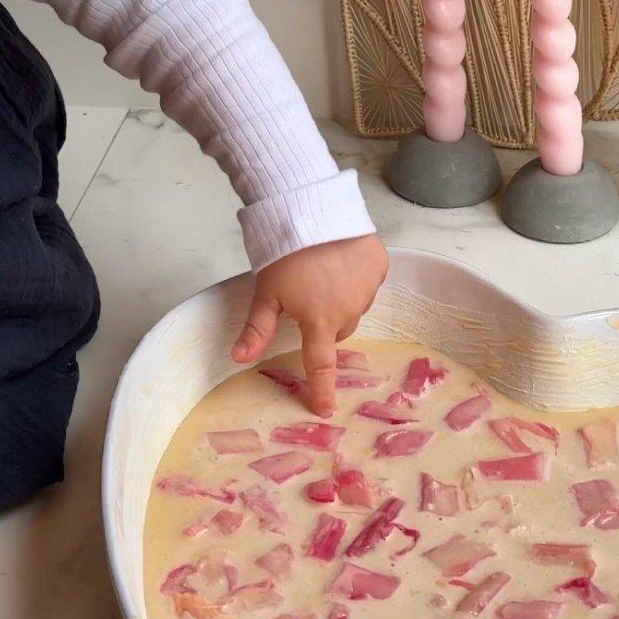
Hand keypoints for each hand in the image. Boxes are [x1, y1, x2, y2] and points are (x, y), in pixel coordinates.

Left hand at [231, 235, 388, 415]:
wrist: (312, 208)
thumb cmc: (285, 253)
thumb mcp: (266, 293)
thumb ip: (256, 329)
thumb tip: (238, 359)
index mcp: (319, 321)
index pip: (321, 364)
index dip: (322, 389)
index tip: (326, 409)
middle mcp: (349, 309)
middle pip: (339, 331)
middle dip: (326, 324)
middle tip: (308, 303)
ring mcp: (368, 288)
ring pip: (356, 308)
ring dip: (343, 301)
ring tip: (325, 275)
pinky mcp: (380, 266)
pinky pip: (369, 284)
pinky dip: (357, 279)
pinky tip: (341, 261)